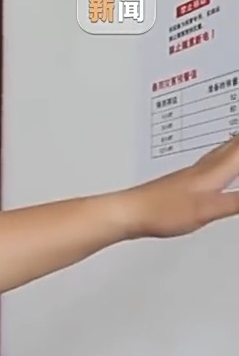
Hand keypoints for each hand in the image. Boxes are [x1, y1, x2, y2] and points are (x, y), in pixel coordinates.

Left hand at [123, 134, 238, 238]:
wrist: (127, 212)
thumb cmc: (161, 210)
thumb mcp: (210, 209)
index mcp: (214, 171)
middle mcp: (203, 168)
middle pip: (232, 144)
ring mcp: (190, 175)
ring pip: (220, 152)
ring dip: (235, 143)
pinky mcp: (180, 184)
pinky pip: (209, 164)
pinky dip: (222, 159)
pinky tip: (213, 168)